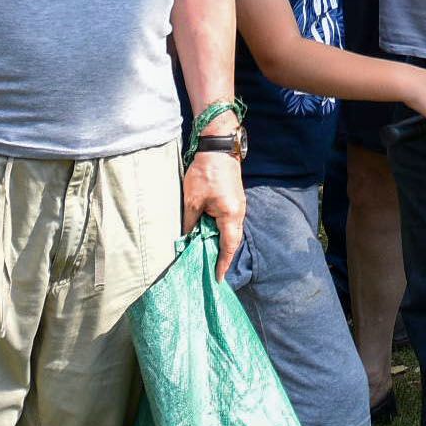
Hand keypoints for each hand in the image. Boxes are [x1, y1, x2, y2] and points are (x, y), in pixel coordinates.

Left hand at [182, 147, 245, 274]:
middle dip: (223, 257)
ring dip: (222, 245)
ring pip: (231, 232)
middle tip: (213, 272)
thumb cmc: (205, 172)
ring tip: (210, 257)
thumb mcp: (192, 199)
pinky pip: (230, 223)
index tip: (218, 279)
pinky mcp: (235, 200)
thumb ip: (190, 222)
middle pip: (232, 241)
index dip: (223, 263)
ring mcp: (239, 206)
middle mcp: (239, 212)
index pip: (228, 246)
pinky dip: (222, 233)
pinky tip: (211, 236)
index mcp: (230, 215)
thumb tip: (187, 238)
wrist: (219, 147)